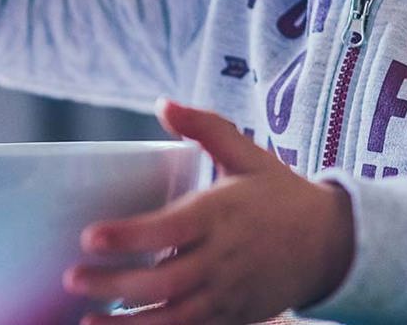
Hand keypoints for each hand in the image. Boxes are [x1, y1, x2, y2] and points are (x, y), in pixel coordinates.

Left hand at [63, 99, 355, 324]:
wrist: (332, 244)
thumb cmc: (280, 194)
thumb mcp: (247, 153)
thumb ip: (204, 127)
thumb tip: (163, 103)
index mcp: (221, 214)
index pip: (168, 228)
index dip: (128, 236)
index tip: (90, 236)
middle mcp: (223, 258)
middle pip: (163, 279)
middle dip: (115, 284)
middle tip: (73, 278)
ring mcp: (228, 293)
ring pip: (174, 316)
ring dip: (129, 323)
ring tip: (87, 321)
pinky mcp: (233, 317)